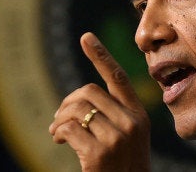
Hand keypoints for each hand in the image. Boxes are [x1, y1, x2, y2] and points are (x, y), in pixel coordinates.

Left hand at [49, 32, 150, 170]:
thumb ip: (115, 116)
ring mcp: (116, 138)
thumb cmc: (123, 168)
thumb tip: (79, 98)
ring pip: (76, 109)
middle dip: (67, 102)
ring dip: (59, 119)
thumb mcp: (128, 138)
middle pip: (88, 92)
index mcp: (139, 115)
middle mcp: (131, 123)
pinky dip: (58, 132)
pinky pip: (69, 128)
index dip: (101, 56)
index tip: (86, 37)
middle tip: (59, 118)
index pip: (118, 78)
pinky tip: (60, 140)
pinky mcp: (99, 153)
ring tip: (57, 131)